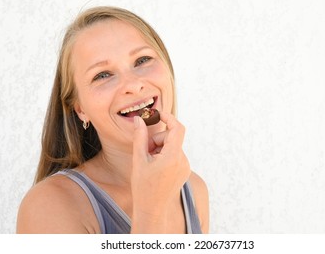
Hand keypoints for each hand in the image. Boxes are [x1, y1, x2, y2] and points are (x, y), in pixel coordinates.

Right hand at [131, 112, 189, 229]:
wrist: (152, 210)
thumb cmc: (144, 187)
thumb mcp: (139, 160)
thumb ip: (140, 137)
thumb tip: (139, 120)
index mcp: (173, 156)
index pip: (177, 128)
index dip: (168, 118)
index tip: (157, 114)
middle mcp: (183, 160)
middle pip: (171, 138)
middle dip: (156, 140)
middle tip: (144, 151)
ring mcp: (185, 166)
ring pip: (172, 147)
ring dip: (159, 148)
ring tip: (148, 162)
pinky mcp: (184, 171)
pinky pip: (175, 155)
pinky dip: (164, 156)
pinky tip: (155, 167)